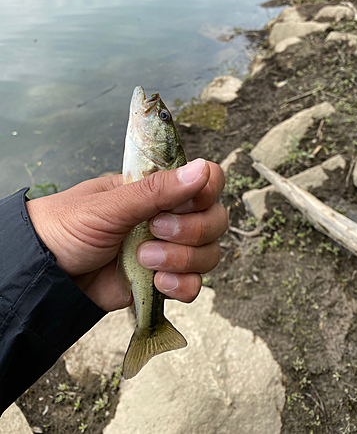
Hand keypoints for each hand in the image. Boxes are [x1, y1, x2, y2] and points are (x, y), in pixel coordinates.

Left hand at [26, 159, 226, 311]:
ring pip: (209, 253)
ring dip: (183, 259)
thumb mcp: (109, 204)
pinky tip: (158, 282)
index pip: (207, 181)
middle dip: (191, 229)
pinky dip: (183, 286)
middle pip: (216, 220)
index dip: (206, 192)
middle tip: (155, 230)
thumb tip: (202, 168)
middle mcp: (170, 216)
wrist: (45, 274)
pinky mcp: (162, 280)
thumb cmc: (68, 226)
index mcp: (158, 190)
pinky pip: (194, 285)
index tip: (184, 202)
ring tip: (144, 259)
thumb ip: (157, 190)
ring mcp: (169, 250)